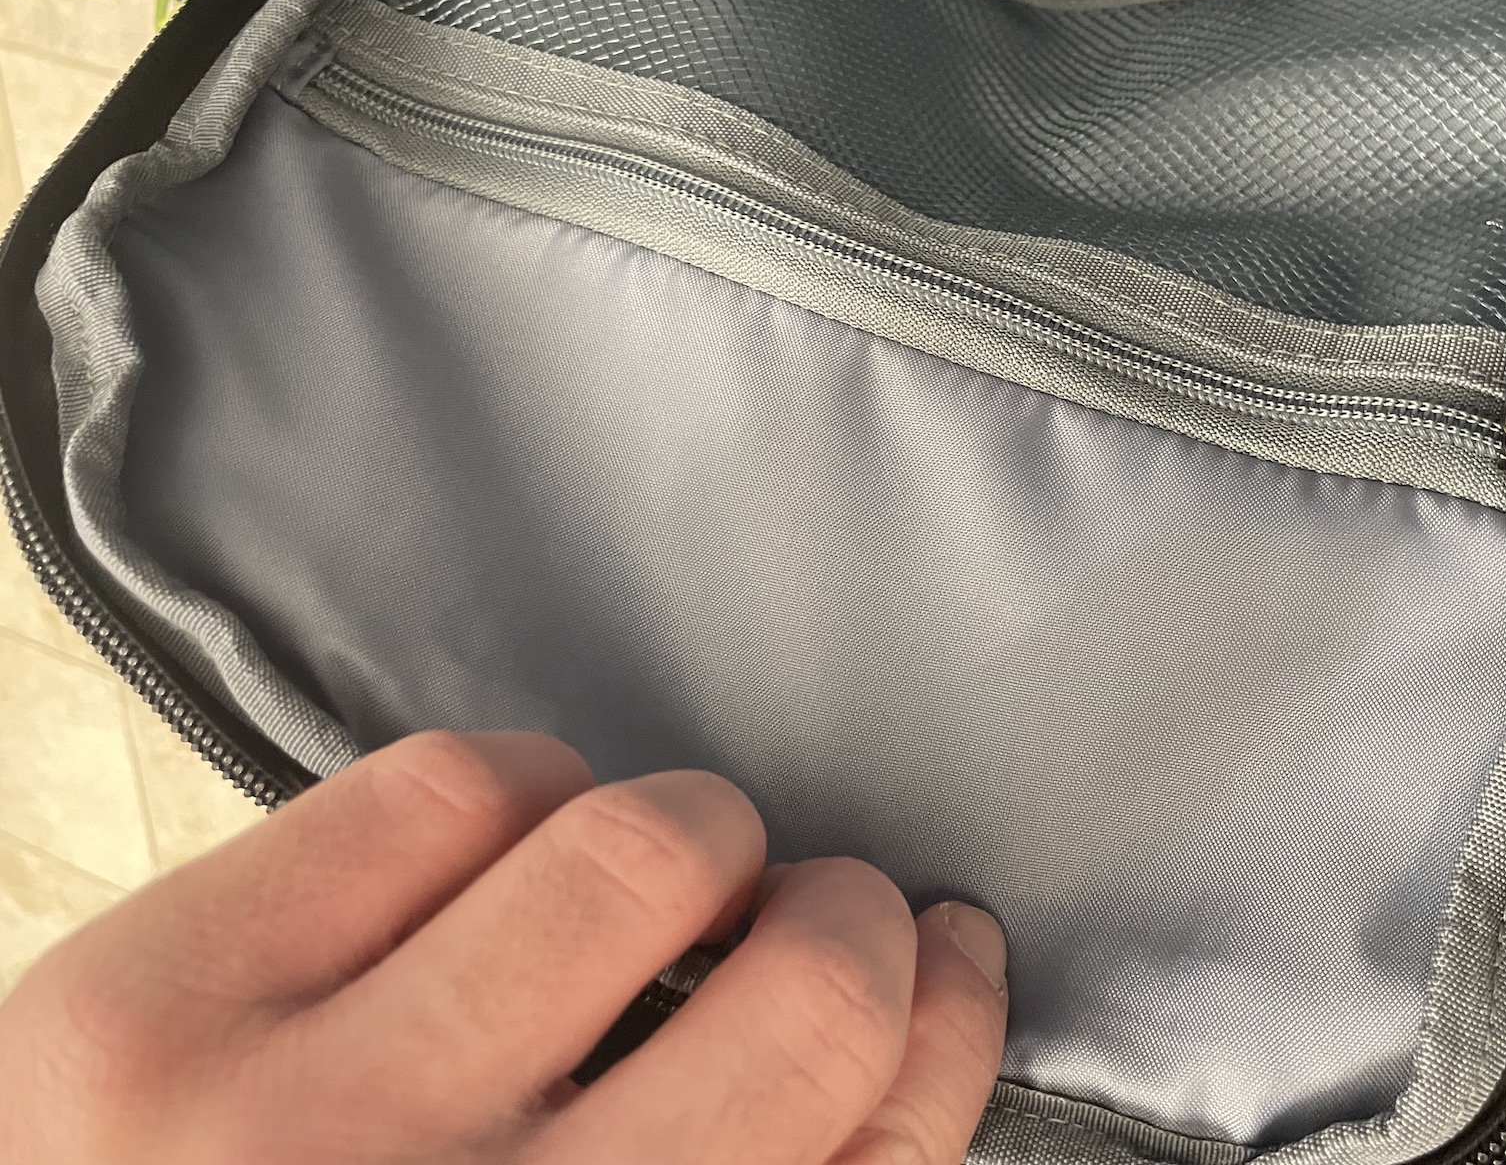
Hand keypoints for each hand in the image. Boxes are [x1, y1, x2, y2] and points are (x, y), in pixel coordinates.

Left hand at [0, 732, 1008, 1163]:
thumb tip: (910, 999)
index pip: (878, 1152)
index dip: (949, 1025)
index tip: (945, 958)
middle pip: (800, 996)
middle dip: (845, 917)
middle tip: (814, 906)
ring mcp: (282, 1128)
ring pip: (632, 850)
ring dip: (691, 838)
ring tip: (659, 874)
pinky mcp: (151, 997)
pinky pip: (443, 783)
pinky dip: (518, 791)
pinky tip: (501, 858)